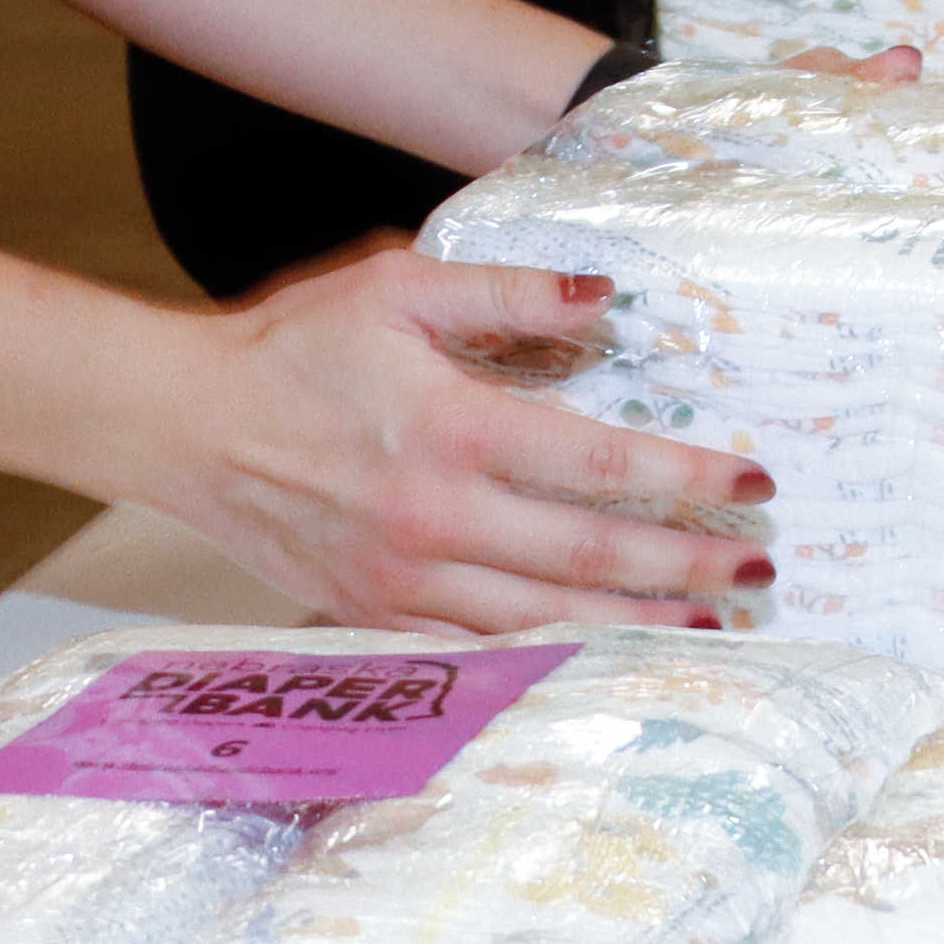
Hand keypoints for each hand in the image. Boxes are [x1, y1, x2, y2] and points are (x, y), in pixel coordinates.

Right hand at [162, 246, 777, 628]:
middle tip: (762, 572)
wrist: (181, 424)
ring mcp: (400, 580)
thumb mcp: (400, 286)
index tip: (754, 484)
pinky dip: (552, 656)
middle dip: (688, 568)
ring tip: (712, 629)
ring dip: (636, 628)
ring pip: (543, 620)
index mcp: (451, 430)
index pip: (599, 464)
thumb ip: (510, 293)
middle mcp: (433, 517)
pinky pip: (479, 648)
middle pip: (589, 558)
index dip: (686, 480)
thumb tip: (607, 299)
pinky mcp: (372, 614)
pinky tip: (606, 657)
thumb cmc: (293, 347)